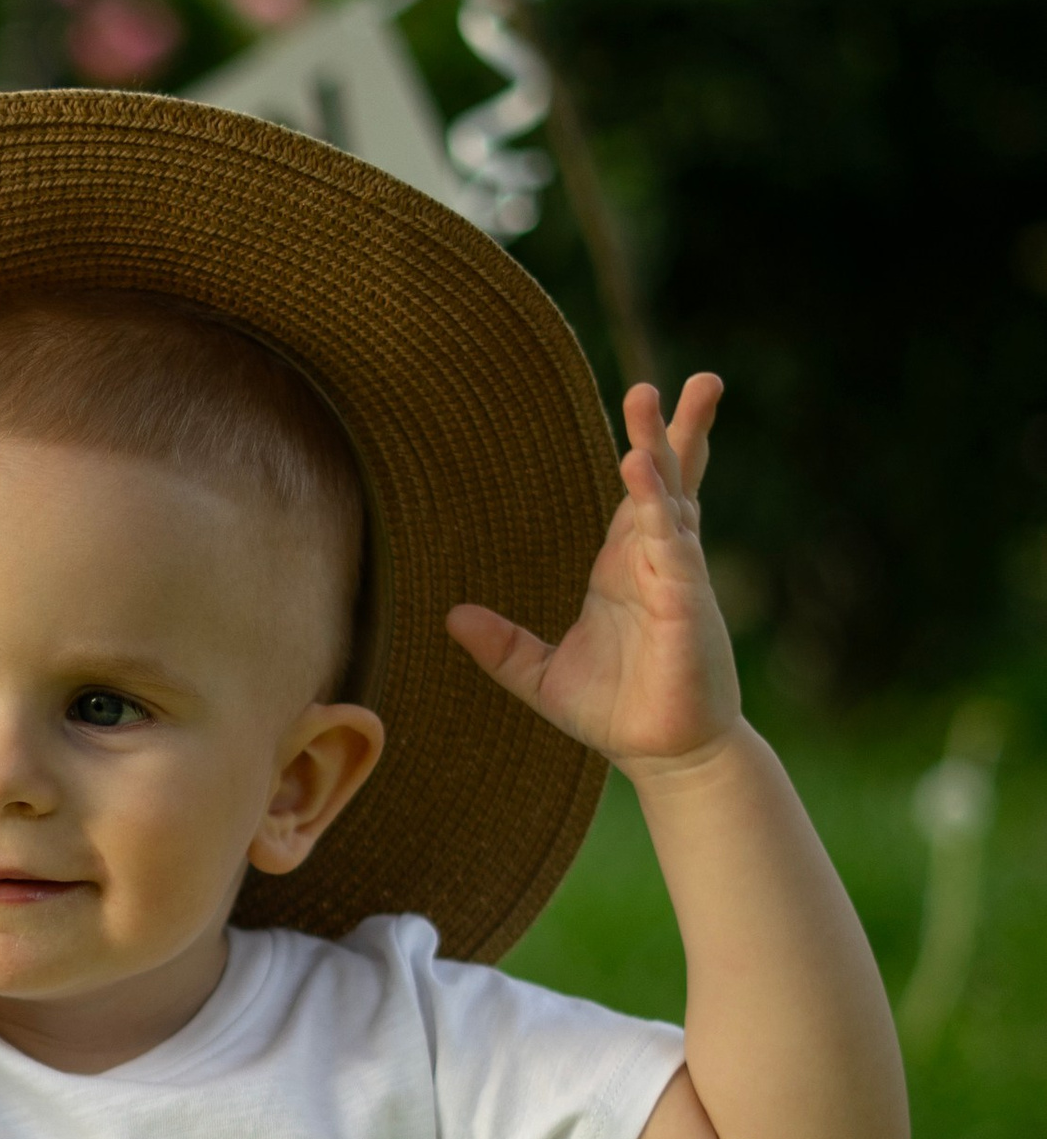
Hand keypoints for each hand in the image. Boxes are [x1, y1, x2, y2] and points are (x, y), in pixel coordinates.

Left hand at [446, 375, 740, 776]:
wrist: (662, 755)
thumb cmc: (615, 712)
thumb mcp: (542, 676)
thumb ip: (501, 647)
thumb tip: (451, 617)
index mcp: (627, 568)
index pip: (640, 494)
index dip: (645, 450)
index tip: (643, 404)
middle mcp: (657, 562)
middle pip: (668, 481)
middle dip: (671, 431)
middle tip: (675, 382)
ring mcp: (676, 579)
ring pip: (673, 500)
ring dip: (666, 450)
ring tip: (659, 398)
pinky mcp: (687, 605)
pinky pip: (674, 548)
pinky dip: (661, 511)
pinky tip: (645, 477)